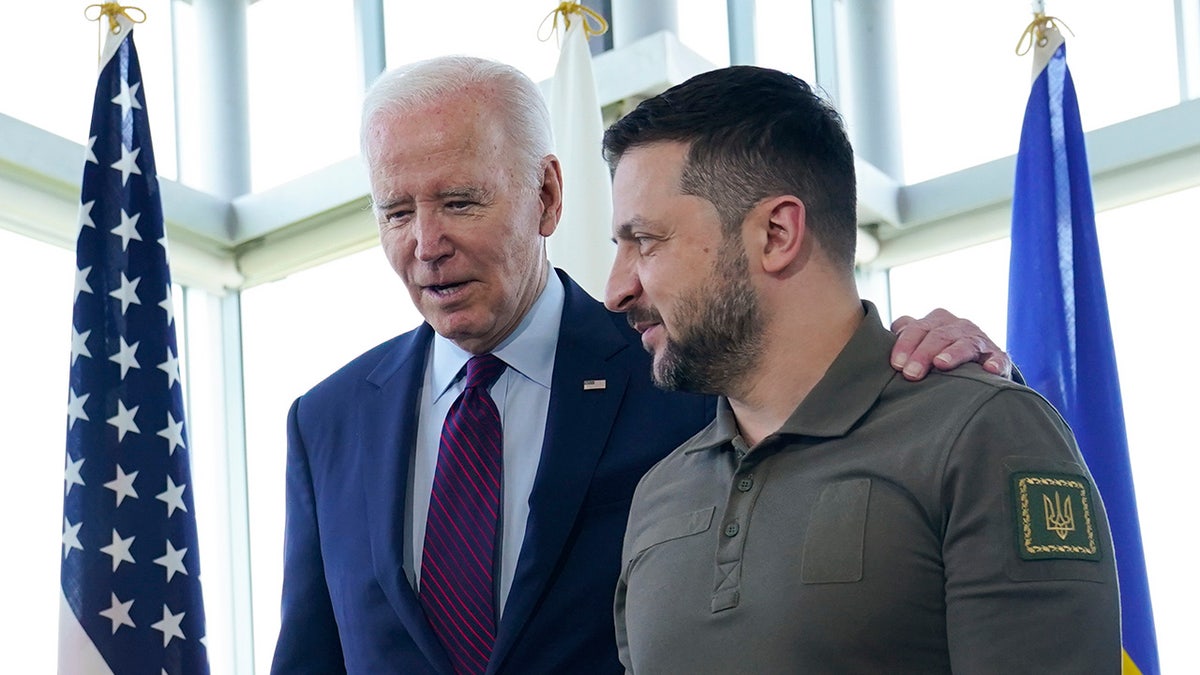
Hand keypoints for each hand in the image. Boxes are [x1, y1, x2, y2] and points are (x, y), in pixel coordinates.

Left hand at [890, 308, 1011, 380]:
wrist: (980, 365)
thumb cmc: (940, 354)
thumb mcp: (922, 342)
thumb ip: (903, 338)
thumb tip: (876, 341)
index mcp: (936, 321)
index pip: (917, 328)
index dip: (904, 344)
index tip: (896, 364)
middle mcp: (958, 326)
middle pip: (938, 336)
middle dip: (922, 354)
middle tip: (911, 374)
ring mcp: (979, 341)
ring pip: (965, 344)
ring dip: (953, 353)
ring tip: (941, 364)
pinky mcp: (998, 357)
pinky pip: (998, 358)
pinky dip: (995, 363)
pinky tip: (989, 370)